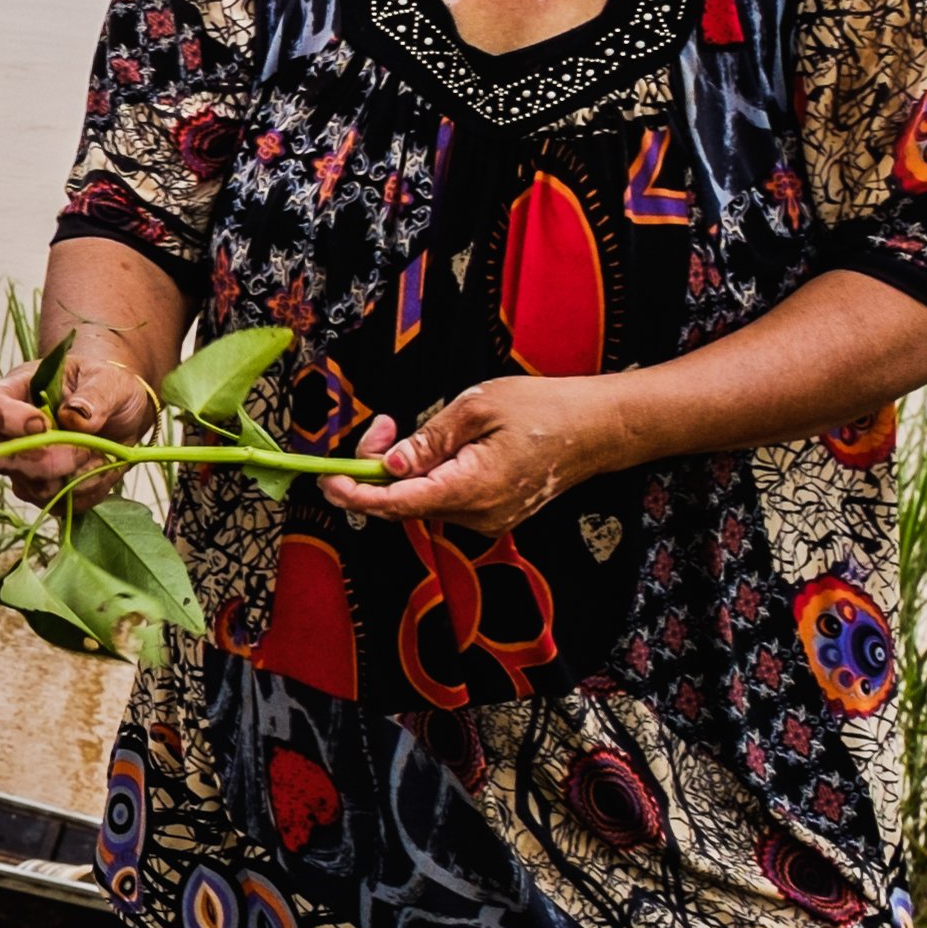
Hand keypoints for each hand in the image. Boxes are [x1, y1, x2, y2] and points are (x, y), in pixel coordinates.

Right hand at [0, 335, 162, 505]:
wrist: (120, 410)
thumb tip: (74, 416)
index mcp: (16, 392)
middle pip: (3, 459)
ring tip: (103, 453)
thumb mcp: (109, 379)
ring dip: (74, 478)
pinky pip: (60, 504)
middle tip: (86, 449)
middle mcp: (11, 433)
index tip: (42, 424)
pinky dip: (88, 490)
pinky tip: (104, 468)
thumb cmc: (105, 384)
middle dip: (46, 463)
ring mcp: (24, 467)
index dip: (9, 420)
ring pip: (32, 488)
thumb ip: (95, 395)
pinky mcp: (45, 490)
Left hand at [318, 378, 629, 542]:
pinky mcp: (492, 514)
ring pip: (420, 502)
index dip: (355, 495)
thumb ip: (429, 440)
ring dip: (400, 470)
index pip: (396, 505)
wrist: (598, 428)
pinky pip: (442, 500)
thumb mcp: (477, 407)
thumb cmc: (545, 409)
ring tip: (405, 428)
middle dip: (376, 468)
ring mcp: (487, 519)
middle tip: (382, 425)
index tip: (328, 481)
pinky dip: (424, 477)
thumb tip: (390, 466)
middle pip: (402, 504)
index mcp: (472, 489)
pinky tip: (432, 448)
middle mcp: (478, 515)